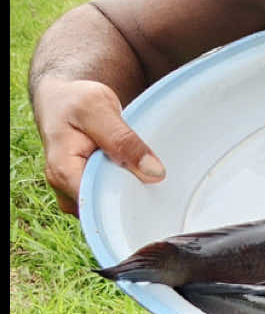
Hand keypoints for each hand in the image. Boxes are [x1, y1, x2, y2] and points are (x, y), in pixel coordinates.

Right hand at [33, 77, 165, 215]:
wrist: (62, 101)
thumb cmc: (76, 101)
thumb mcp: (99, 109)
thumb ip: (124, 140)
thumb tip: (154, 173)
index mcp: (63, 172)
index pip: (99, 207)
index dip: (127, 202)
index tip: (151, 189)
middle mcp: (65, 190)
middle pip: (107, 212)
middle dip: (132, 198)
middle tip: (154, 179)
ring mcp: (75, 194)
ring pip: (111, 208)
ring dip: (130, 193)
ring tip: (142, 171)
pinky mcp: (86, 192)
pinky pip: (110, 201)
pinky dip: (125, 189)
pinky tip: (135, 175)